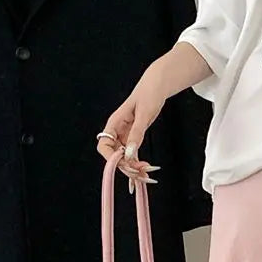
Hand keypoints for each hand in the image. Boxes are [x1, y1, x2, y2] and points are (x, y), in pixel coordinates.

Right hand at [96, 60, 168, 186]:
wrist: (156, 86)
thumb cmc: (148, 94)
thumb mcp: (144, 113)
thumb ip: (137, 133)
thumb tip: (130, 153)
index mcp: (114, 123)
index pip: (104, 145)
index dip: (111, 158)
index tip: (124, 163)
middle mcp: (117, 131)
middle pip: (114, 155)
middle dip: (125, 166)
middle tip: (140, 174)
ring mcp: (125, 135)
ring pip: (124, 157)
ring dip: (133, 168)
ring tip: (145, 175)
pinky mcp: (133, 137)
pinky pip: (132, 154)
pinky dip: (137, 163)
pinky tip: (145, 171)